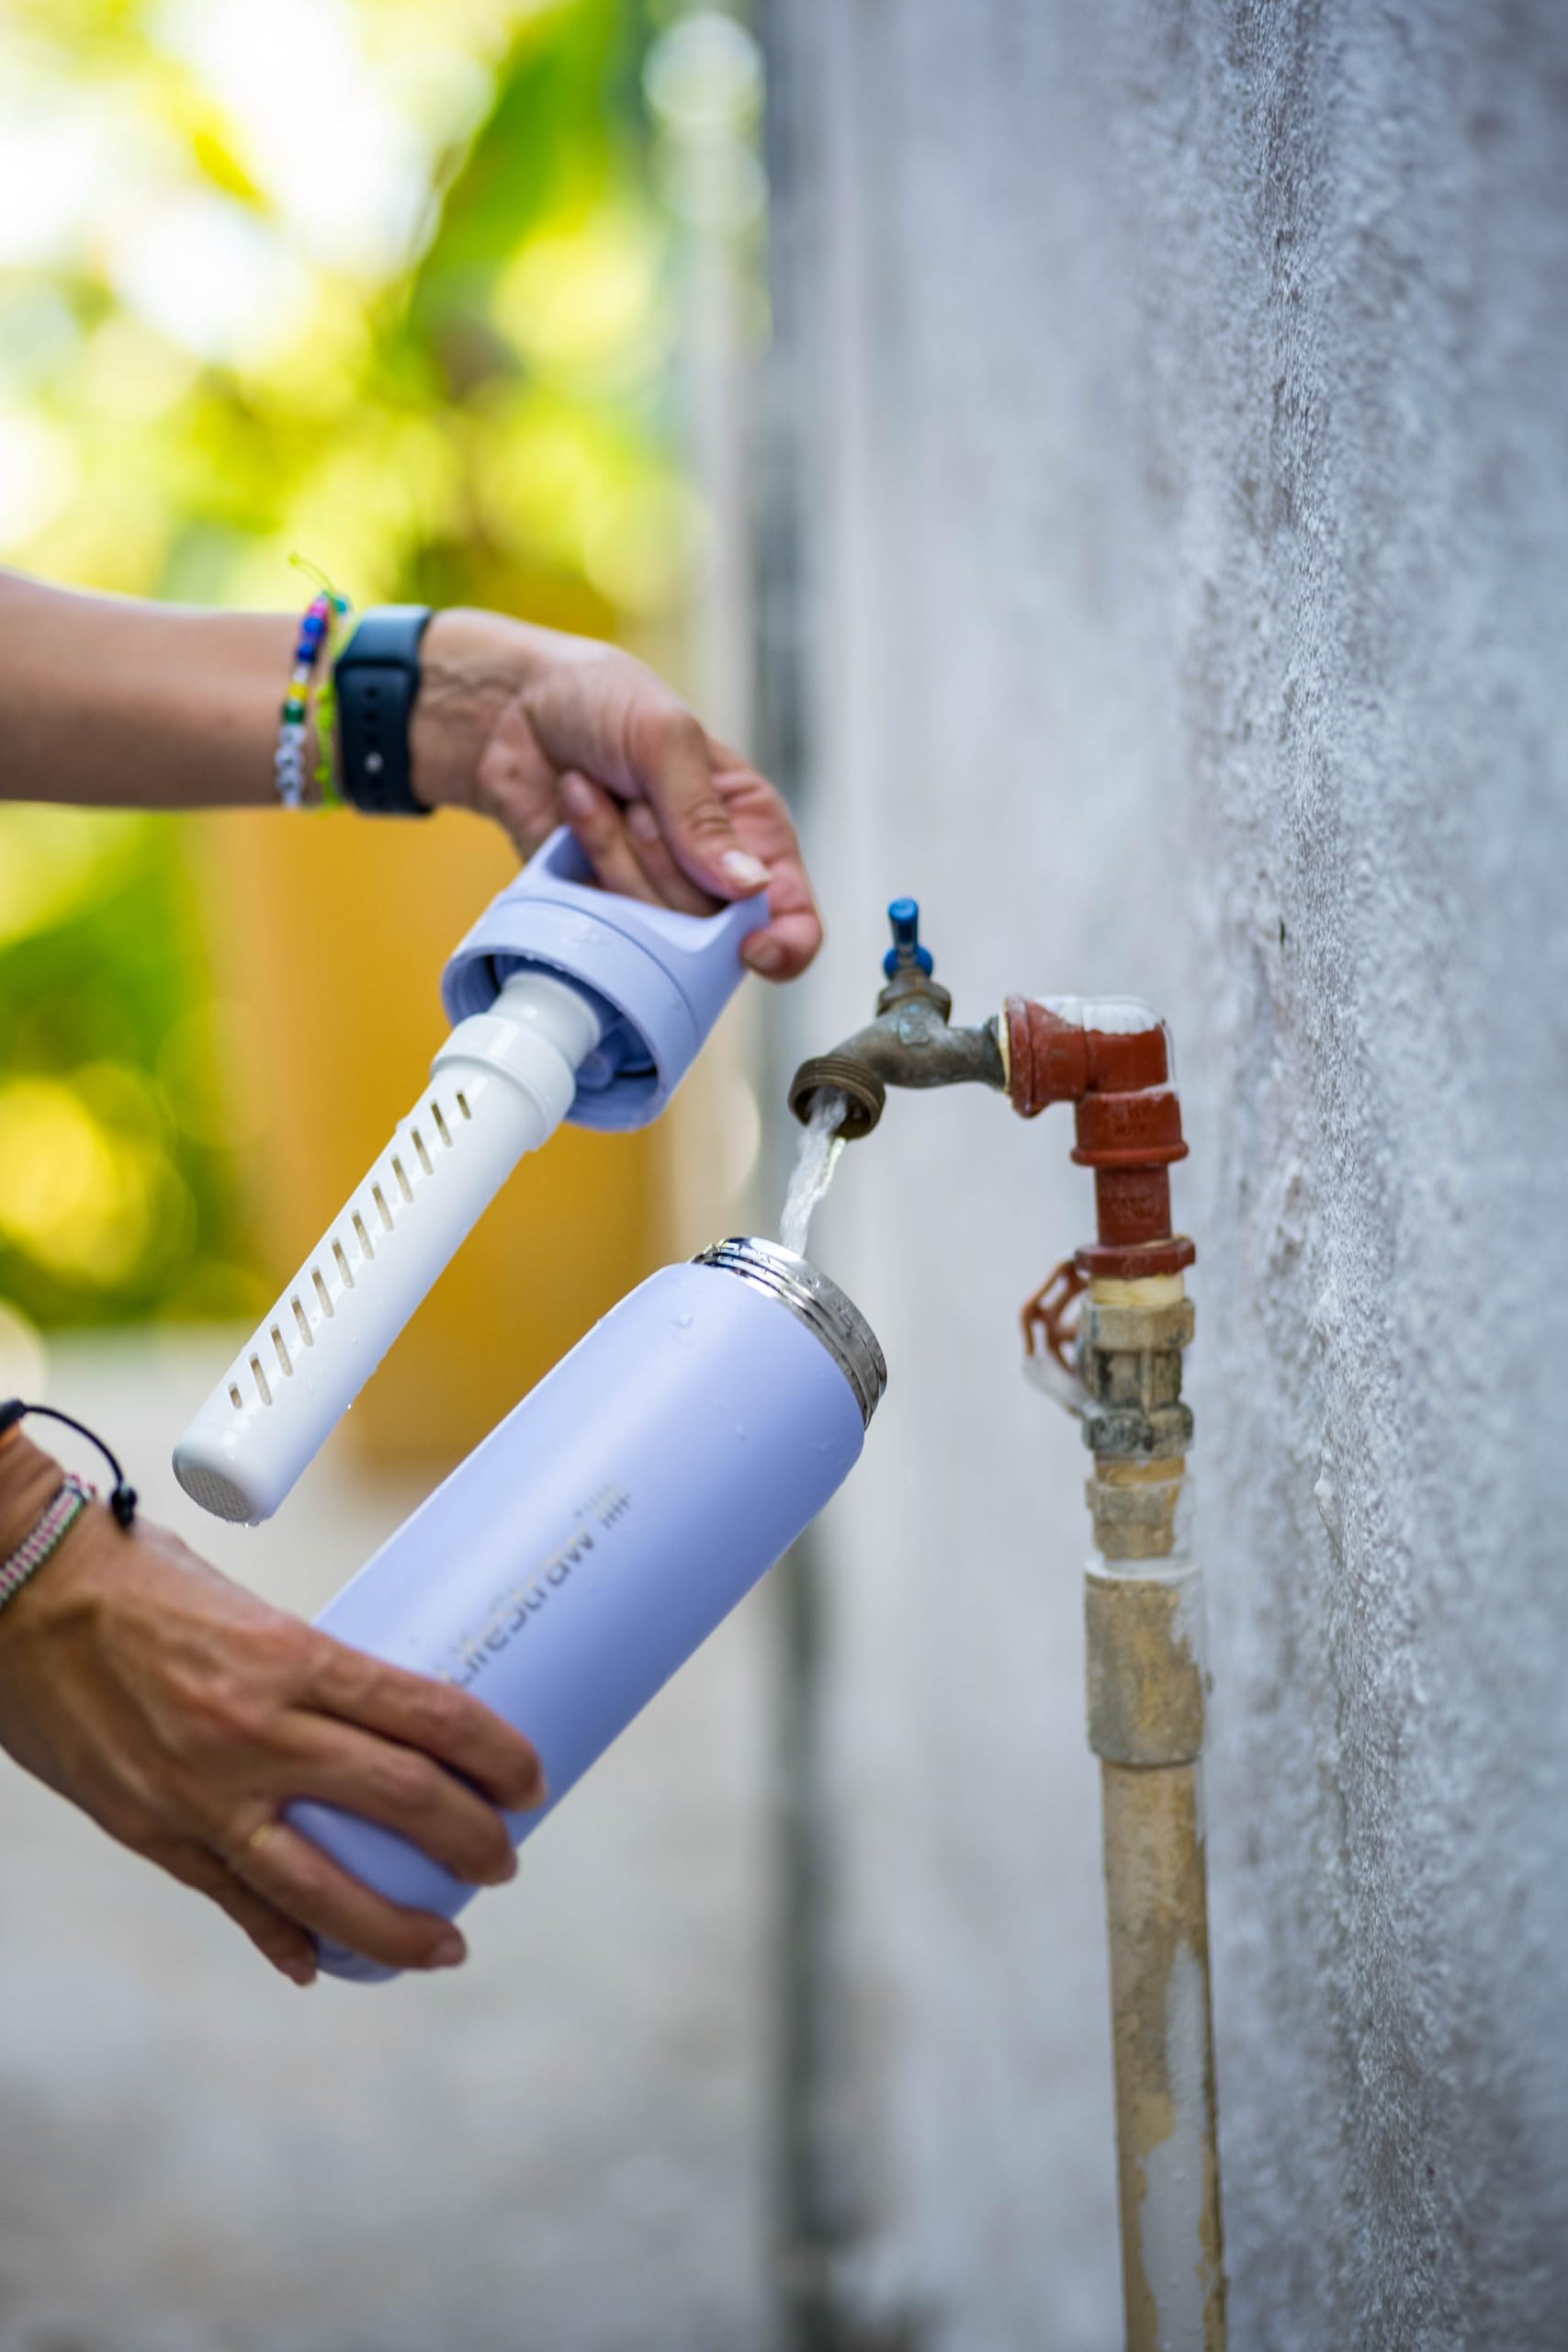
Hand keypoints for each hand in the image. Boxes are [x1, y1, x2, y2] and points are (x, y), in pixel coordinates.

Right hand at [0, 1493, 543, 1984]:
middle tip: (508, 1860)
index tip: (532, 1778)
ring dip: (395, 1928)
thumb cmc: (140, 1580)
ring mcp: (201, 1792)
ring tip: (444, 1946)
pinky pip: (232, 1900)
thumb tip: (375, 1718)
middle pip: (398, 1799)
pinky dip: (282, 1939)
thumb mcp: (248, 1611)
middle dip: (471, 1840)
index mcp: (291, 1656)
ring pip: (322, 1886)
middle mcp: (255, 1730)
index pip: (426, 1713)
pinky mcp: (150, 1830)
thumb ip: (306, 1672)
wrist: (20, 1596)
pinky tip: (320, 1965)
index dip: (495, 1753)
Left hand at [410, 609, 822, 979]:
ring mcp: (652, 896)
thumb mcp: (666, 738)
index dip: (786, 944)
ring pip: (654, 929)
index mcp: (754, 830)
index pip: (792, 915)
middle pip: (713, 929)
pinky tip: (573, 805)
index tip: (753, 947)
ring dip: (617, 850)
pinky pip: (602, 918)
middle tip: (637, 799)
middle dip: (666, 860)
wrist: (513, 707)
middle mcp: (711, 875)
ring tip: (600, 790)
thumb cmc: (604, 703)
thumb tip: (751, 889)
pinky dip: (583, 857)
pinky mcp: (599, 906)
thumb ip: (704, 818)